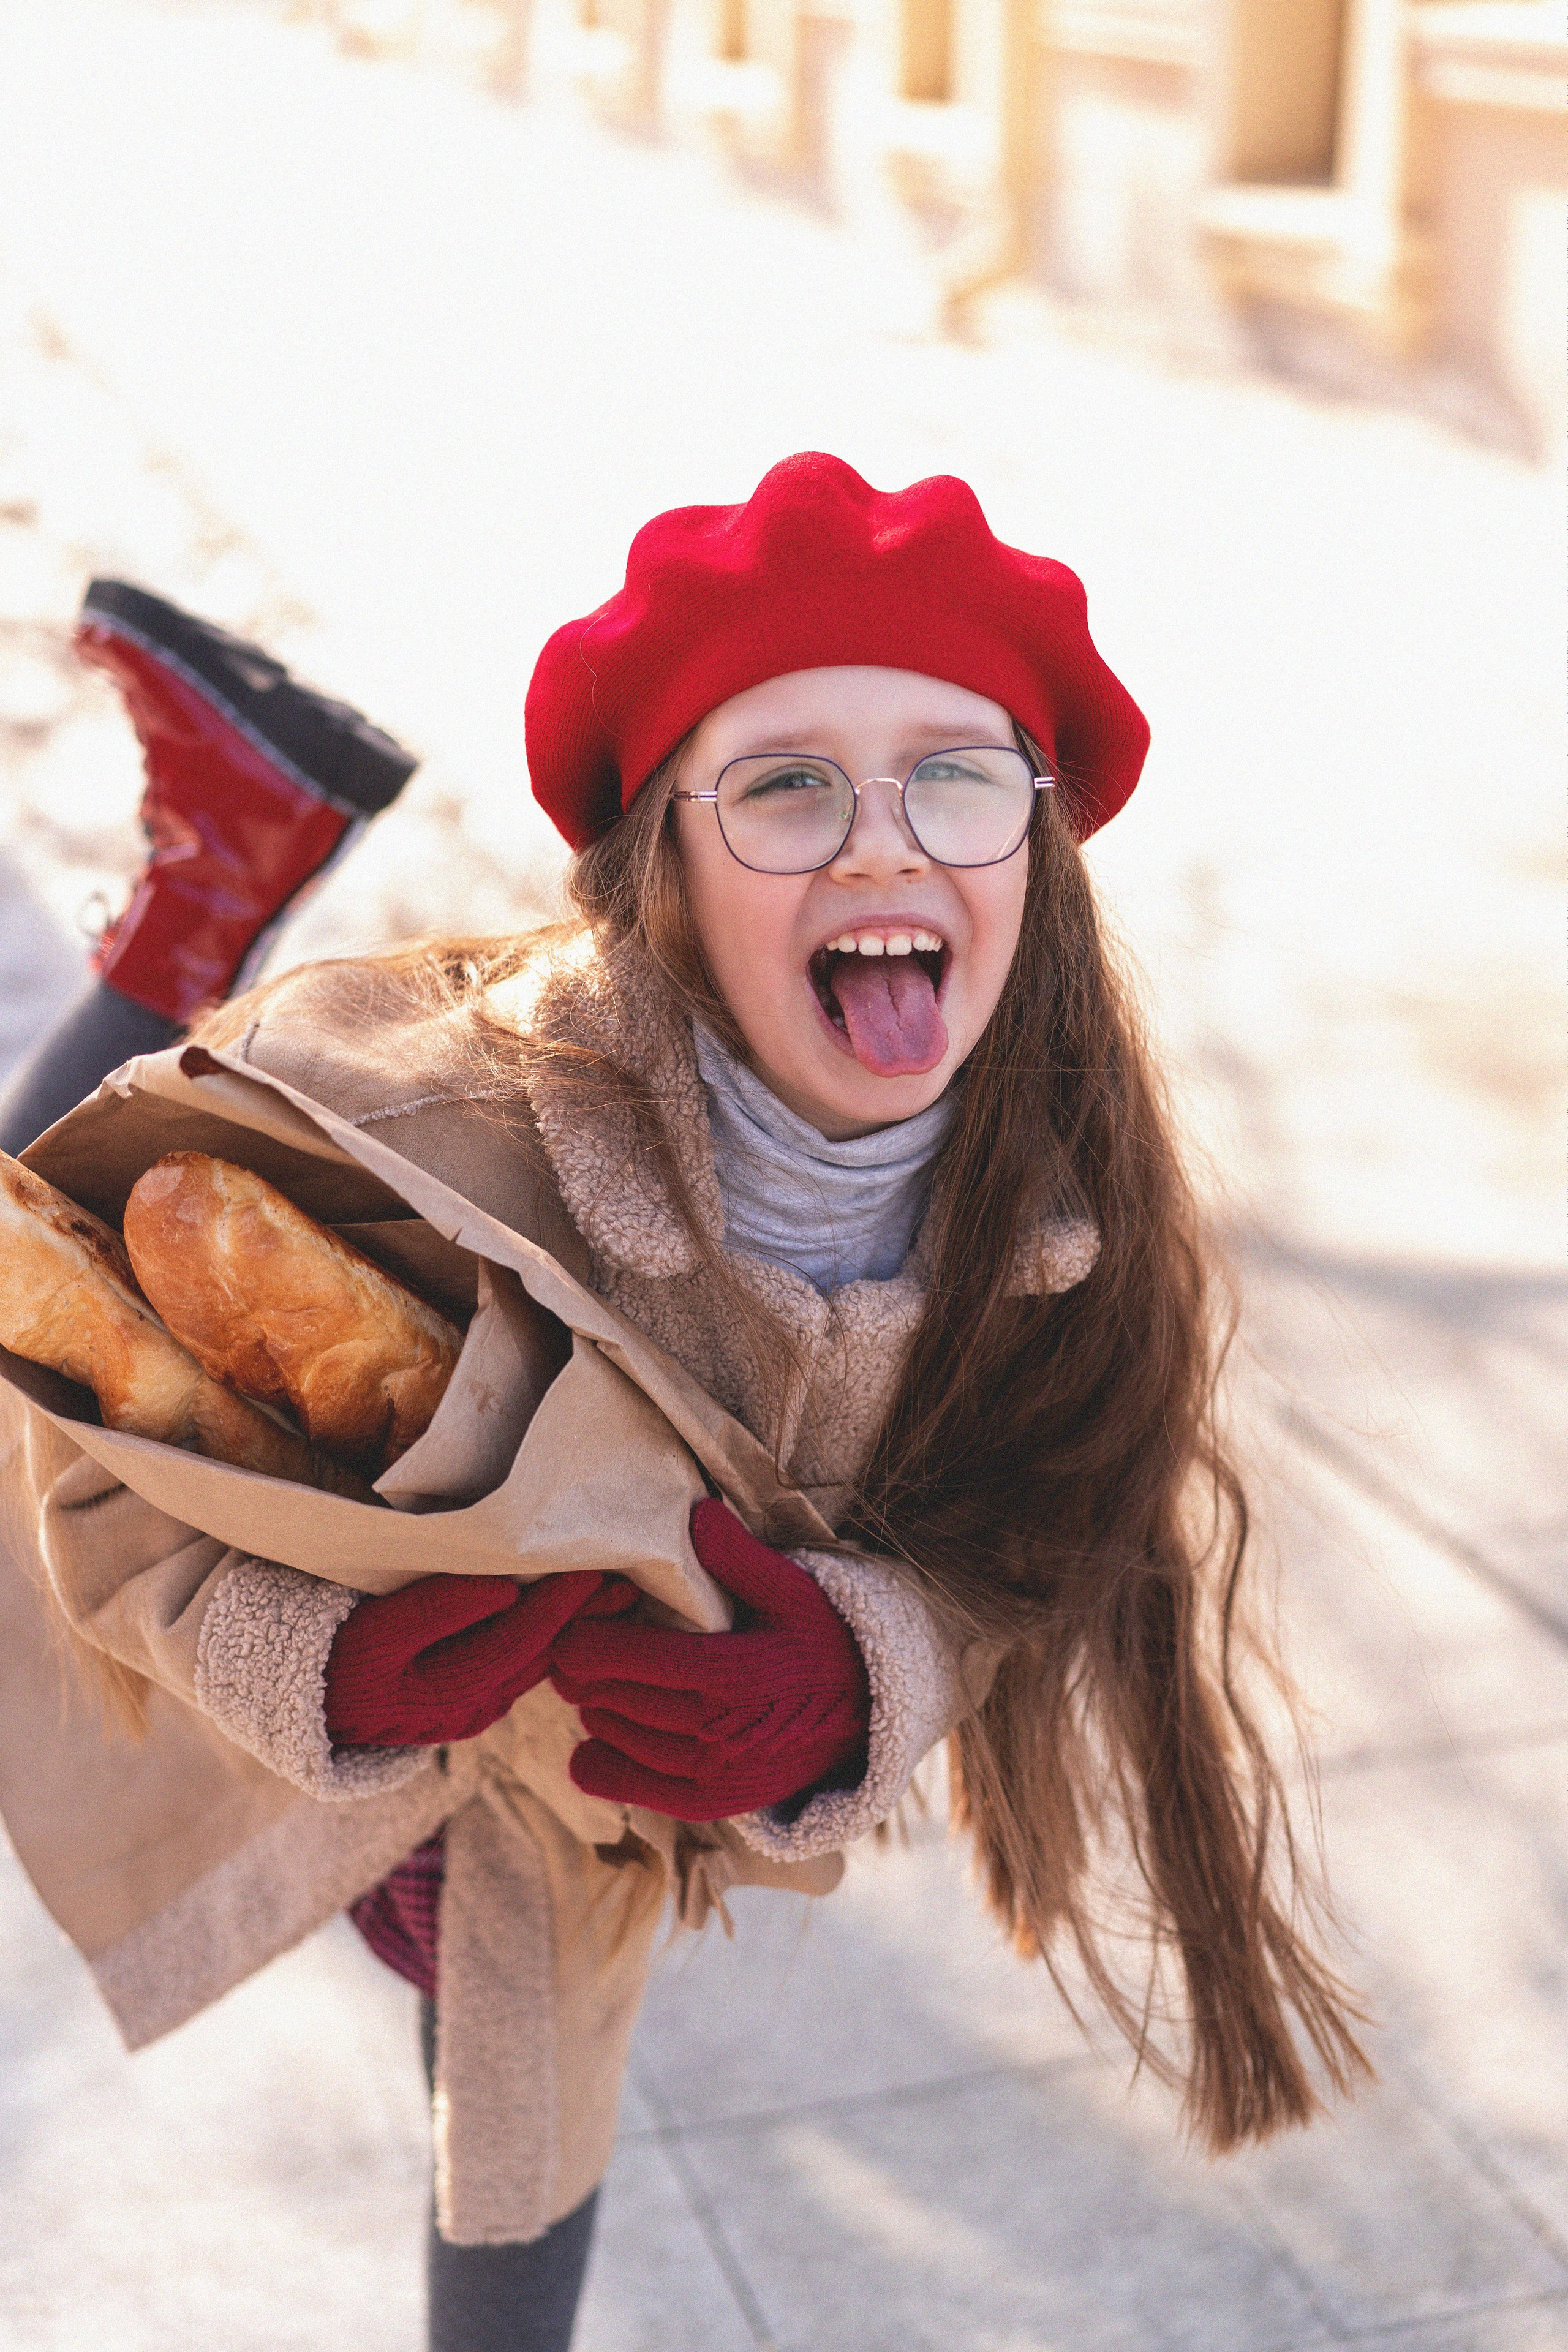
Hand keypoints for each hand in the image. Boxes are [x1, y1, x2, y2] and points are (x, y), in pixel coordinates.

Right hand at [325, 1570, 638, 1747]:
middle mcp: (474, 1710)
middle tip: (631, 1579)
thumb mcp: (374, 1630)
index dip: (563, 1604)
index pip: (524, 1641)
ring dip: (574, 1628)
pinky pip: (519, 1667)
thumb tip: (503, 1589)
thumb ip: (436, 1608)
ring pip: (537, 1664)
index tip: (597, 1569)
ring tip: (612, 1592)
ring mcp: (474, 1710)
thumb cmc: (332, 1656)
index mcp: (451, 1693)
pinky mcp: (468, 1702)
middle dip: (586, 1618)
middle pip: (543, 1655)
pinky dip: (547, 1639)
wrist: (299, 1702)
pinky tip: (569, 1617)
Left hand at [549, 1498, 870, 1819]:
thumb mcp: (792, 1590)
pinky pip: (634, 1788)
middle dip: (580, 1673)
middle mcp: (716, 1730)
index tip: (569, 1623)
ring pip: (616, 1738)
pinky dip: (602, 1769)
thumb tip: (698, 1513)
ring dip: (594, 1712)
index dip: (581, 1640)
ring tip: (595, 1686)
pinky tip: (589, 1749)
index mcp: (729, 1671)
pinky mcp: (713, 1802)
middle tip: (571, 1650)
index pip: (623, 1656)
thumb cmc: (819, 1641)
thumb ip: (740, 1557)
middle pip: (609, 1698)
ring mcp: (713, 1772)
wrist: (866, 1715)